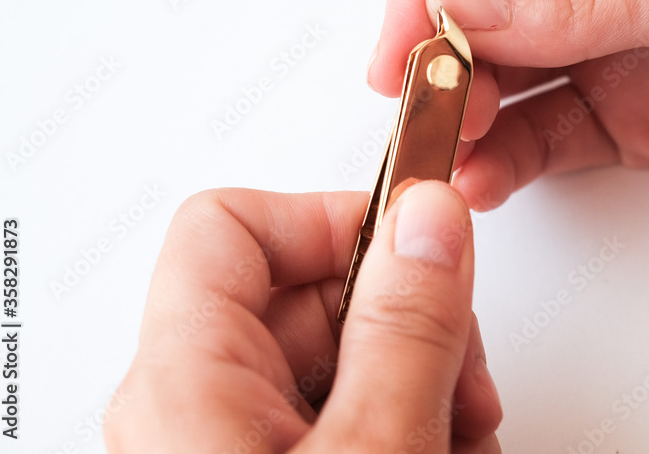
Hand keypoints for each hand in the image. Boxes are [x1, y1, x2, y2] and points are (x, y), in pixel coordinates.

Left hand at [104, 182, 501, 452]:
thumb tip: (427, 219)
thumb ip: (405, 331)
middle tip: (463, 377)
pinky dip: (410, 425)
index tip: (419, 239)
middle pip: (311, 293)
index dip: (334, 217)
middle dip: (411, 325)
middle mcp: (197, 407)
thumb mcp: (375, 452)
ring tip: (462, 438)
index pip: (233, 225)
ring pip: (345, 359)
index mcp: (186, 383)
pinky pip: (347, 415)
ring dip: (427, 386)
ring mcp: (236, 446)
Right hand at [368, 0, 648, 205]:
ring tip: (446, 157)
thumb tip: (459, 5)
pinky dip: (510, 161)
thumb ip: (581, 1)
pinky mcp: (635, 120)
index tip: (401, 45)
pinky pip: (550, 139)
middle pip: (482, 8)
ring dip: (465, 116)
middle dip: (439, 58)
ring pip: (507, 80)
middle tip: (422, 110)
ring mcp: (616, 50)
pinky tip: (489, 179)